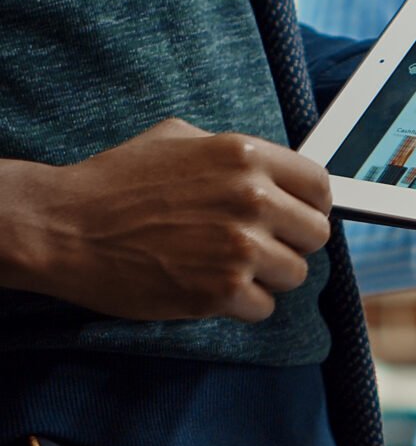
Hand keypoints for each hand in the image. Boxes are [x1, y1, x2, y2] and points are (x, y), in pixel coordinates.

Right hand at [5, 119, 332, 321]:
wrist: (65, 227)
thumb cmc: (116, 182)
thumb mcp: (176, 139)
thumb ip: (233, 153)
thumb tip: (277, 173)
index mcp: (243, 155)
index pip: (319, 186)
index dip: (311, 206)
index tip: (295, 218)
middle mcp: (250, 198)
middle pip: (315, 234)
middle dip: (290, 243)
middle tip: (255, 247)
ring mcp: (238, 246)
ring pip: (294, 274)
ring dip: (266, 277)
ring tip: (226, 266)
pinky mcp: (221, 290)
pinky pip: (264, 307)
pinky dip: (241, 305)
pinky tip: (209, 287)